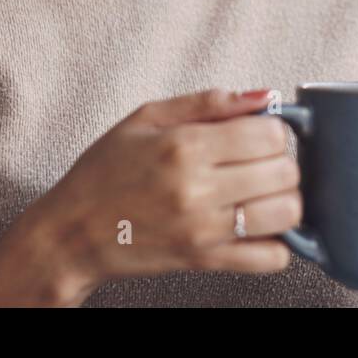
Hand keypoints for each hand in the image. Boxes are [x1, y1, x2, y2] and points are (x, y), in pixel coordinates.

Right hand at [0, 87, 299, 306]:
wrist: (72, 232)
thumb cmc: (105, 170)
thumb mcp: (147, 118)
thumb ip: (208, 102)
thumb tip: (263, 96)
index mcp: (185, 146)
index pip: (269, 135)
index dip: (273, 130)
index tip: (258, 135)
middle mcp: (198, 189)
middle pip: (284, 172)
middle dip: (281, 163)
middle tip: (259, 163)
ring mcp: (204, 229)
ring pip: (286, 213)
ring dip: (283, 200)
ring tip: (261, 193)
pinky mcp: (204, 261)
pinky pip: (269, 259)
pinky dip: (276, 244)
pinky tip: (258, 228)